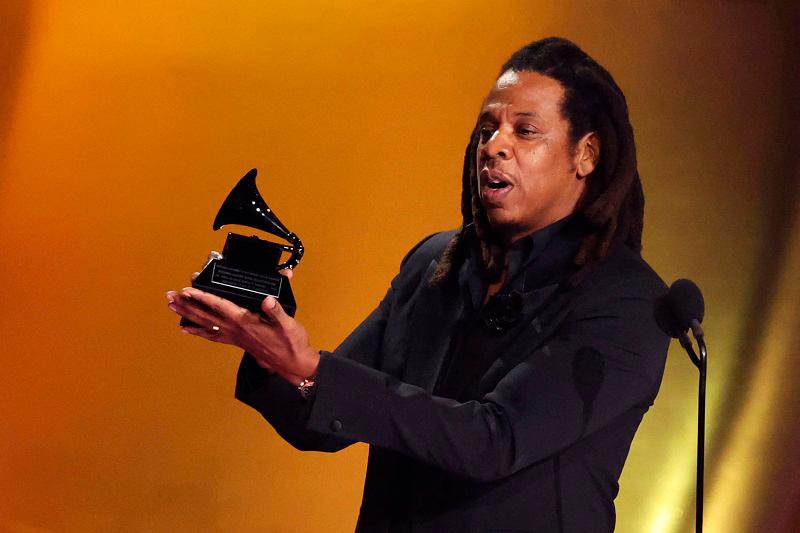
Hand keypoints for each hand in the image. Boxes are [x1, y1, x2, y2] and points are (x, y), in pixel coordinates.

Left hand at [166, 268, 318, 384]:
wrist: (293, 363)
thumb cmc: (291, 343)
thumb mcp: (288, 324)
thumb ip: (276, 311)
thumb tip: (268, 300)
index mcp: (245, 322)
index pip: (219, 307)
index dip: (203, 297)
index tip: (188, 290)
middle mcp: (235, 330)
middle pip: (205, 315)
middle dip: (187, 305)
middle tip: (170, 296)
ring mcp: (234, 336)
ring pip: (205, 324)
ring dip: (187, 315)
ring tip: (172, 307)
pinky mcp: (237, 341)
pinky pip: (212, 335)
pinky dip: (198, 330)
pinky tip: (187, 328)